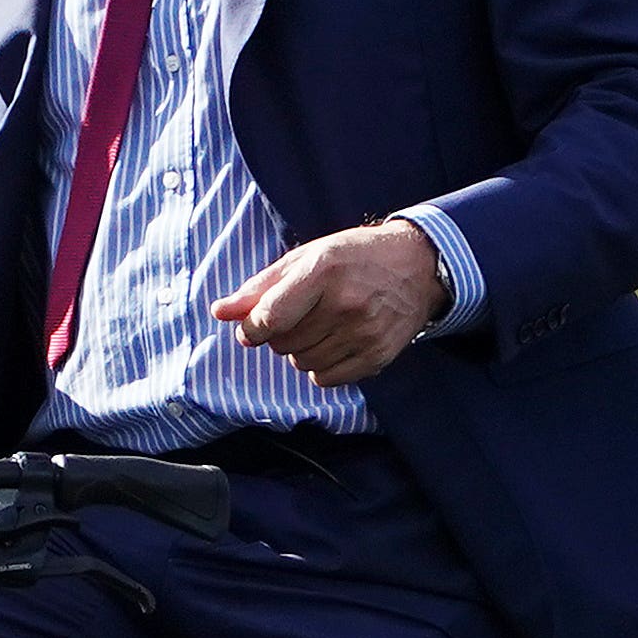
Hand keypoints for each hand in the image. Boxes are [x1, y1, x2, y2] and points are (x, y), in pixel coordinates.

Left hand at [211, 222, 447, 387]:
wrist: (416, 266)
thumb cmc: (352, 258)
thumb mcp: (305, 258)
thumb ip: (259, 287)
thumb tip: (220, 312)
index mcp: (323, 270)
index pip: (270, 318)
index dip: (253, 328)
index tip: (254, 326)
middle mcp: (346, 303)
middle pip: (282, 343)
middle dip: (280, 333)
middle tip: (301, 314)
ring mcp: (365, 332)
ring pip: (301, 363)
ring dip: (301, 349)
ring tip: (322, 325)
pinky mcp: (378, 355)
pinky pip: (325, 379)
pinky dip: (321, 367)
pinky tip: (336, 342)